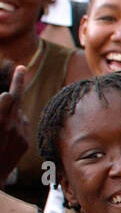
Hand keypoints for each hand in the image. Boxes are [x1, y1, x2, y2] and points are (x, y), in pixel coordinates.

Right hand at [0, 65, 29, 180]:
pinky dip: (15, 124)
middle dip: (18, 83)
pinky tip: (6, 132)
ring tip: (2, 118)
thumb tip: (5, 98)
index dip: (13, 85)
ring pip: (19, 114)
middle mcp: (11, 126)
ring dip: (12, 111)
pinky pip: (22, 127)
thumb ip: (0, 109)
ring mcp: (20, 135)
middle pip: (17, 100)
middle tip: (20, 69)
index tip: (17, 72)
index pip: (9, 97)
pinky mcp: (25, 143)